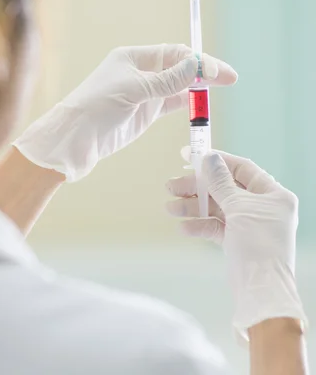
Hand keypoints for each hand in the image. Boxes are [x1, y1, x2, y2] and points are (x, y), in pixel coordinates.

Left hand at [13, 44, 237, 181]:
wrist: (74, 140)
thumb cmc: (95, 108)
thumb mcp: (133, 90)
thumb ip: (166, 80)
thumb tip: (196, 65)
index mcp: (133, 58)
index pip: (173, 53)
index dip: (196, 61)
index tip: (215, 72)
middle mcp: (139, 73)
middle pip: (179, 68)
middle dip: (204, 71)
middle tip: (230, 78)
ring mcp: (143, 95)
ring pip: (178, 86)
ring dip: (198, 86)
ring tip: (221, 87)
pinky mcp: (144, 115)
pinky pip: (171, 104)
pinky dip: (187, 103)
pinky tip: (201, 102)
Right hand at [166, 149, 307, 341]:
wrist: (261, 288)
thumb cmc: (258, 244)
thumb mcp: (238, 208)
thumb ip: (220, 182)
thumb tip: (208, 158)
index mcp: (272, 194)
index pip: (241, 168)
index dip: (215, 161)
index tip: (189, 155)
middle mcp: (261, 207)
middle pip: (224, 188)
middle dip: (197, 187)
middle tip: (171, 185)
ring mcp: (248, 224)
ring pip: (216, 208)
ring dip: (192, 206)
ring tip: (170, 207)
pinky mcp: (237, 241)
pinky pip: (214, 227)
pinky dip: (199, 225)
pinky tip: (183, 227)